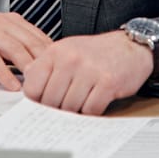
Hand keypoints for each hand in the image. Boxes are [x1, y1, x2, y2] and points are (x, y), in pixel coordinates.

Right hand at [0, 10, 52, 90]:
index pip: (39, 38)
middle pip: (31, 43)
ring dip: (29, 69)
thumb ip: (15, 46)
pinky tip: (12, 86)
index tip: (63, 74)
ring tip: (39, 86)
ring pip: (15, 49)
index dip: (52, 57)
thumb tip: (39, 65)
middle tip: (56, 84)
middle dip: (45, 64)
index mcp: (10, 21)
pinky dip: (5, 74)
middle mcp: (0, 22)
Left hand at [20, 30, 154, 114]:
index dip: (36, 101)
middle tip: (65, 107)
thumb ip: (45, 67)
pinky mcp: (108, 82)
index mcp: (56, 52)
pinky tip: (94, 102)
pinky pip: (91, 109)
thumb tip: (27, 88)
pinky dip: (92, 112)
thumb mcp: (66, 51)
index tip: (42, 105)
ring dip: (75, 111)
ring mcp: (89, 70)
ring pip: (70, 107)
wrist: (131, 45)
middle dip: (57, 109)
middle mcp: (70, 59)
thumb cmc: (97, 52)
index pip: (32, 87)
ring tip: (81, 102)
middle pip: (50, 101)